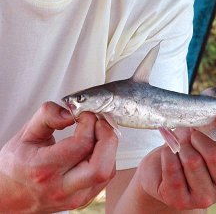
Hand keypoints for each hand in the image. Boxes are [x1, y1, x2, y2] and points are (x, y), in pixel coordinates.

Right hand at [0, 102, 117, 212]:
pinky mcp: (84, 199)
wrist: (9, 196)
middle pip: (101, 167)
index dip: (89, 123)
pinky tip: (95, 148)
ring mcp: (75, 197)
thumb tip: (71, 112)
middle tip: (100, 124)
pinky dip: (107, 158)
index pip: (81, 145)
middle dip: (108, 138)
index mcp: (43, 169)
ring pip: (108, 172)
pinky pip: (107, 176)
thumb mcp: (26, 134)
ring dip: (109, 147)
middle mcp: (61, 188)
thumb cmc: (16, 165)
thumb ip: (48, 116)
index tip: (85, 114)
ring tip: (96, 134)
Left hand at [134, 113, 215, 211]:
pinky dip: (167, 154)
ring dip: (181, 146)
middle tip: (190, 134)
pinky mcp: (181, 201)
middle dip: (199, 138)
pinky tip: (169, 156)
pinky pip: (172, 167)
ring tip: (179, 147)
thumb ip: (212, 114)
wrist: (164, 171)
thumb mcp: (204, 132)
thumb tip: (214, 94)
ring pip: (192, 160)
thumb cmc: (190, 148)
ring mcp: (205, 198)